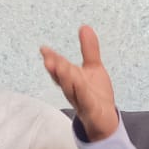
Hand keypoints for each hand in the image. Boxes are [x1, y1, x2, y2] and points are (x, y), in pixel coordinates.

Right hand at [40, 25, 119, 140]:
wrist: (105, 121)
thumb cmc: (95, 95)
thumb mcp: (93, 68)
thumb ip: (89, 49)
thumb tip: (84, 26)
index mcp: (72, 79)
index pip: (59, 68)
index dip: (52, 59)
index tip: (44, 49)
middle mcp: (73, 90)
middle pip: (63, 78)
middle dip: (56, 68)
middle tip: (50, 59)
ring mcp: (81, 102)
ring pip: (72, 90)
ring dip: (65, 80)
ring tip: (61, 68)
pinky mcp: (92, 112)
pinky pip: (86, 103)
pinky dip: (83, 95)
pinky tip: (81, 85)